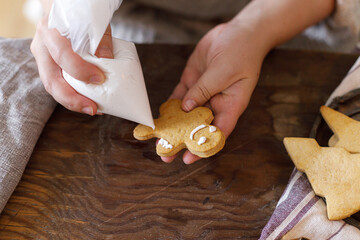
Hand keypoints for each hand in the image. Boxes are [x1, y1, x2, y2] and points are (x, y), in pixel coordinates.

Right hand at [31, 15, 113, 114]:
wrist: (63, 11)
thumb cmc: (78, 16)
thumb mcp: (91, 20)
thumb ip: (100, 36)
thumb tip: (107, 57)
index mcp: (50, 32)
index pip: (62, 55)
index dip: (80, 70)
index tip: (100, 78)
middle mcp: (42, 48)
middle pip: (51, 81)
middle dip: (72, 99)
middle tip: (93, 109)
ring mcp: (44, 60)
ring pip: (53, 87)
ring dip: (73, 102)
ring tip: (94, 109)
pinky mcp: (50, 68)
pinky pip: (60, 86)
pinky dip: (74, 96)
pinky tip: (90, 102)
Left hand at [164, 21, 270, 163]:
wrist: (238, 32)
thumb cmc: (241, 52)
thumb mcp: (224, 72)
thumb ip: (204, 90)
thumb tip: (185, 107)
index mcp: (230, 106)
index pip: (216, 132)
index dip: (202, 147)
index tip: (189, 159)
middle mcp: (215, 103)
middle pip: (197, 127)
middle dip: (181, 140)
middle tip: (166, 154)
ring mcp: (202, 92)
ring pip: (184, 114)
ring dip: (172, 126)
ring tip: (157, 140)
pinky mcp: (191, 81)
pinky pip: (178, 96)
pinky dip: (169, 106)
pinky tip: (159, 117)